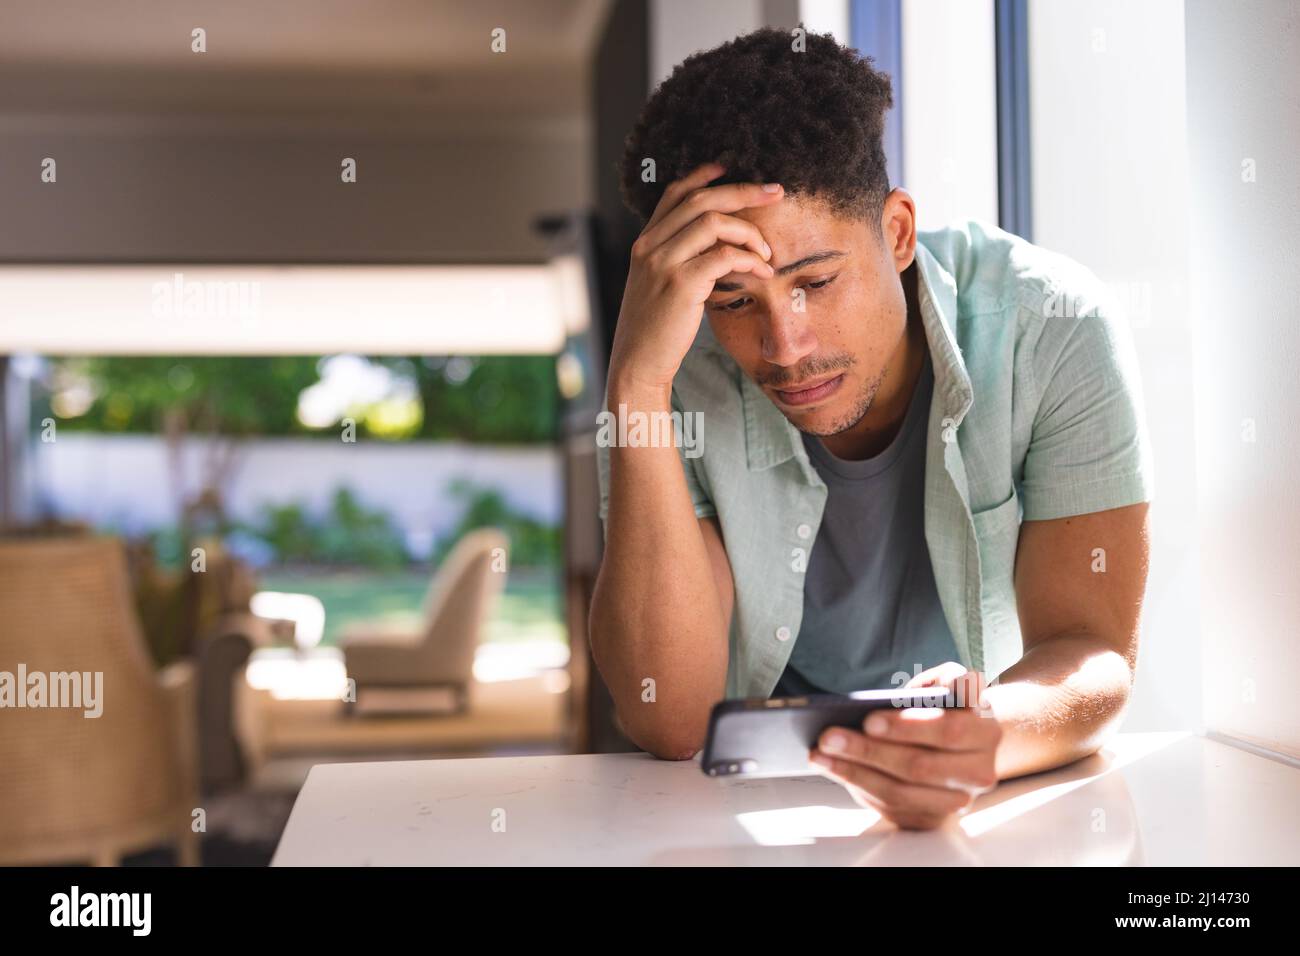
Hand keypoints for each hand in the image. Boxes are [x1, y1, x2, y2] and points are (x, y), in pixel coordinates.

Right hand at [607, 161, 784, 396]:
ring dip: (751, 232)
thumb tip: (716, 242)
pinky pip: (725, 256)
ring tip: (768, 252)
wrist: (637, 363)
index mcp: (645, 242)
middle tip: (776, 193)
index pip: (676, 193)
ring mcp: (663, 263)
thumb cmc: (655, 329)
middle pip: (702, 200)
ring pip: (714, 223)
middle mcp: (650, 246)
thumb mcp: (658, 285)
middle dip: (745, 191)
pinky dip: (751, 260)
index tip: (733, 168)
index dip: (706, 175)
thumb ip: (677, 258)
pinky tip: (763, 272)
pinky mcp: (681, 284)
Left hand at [808, 664, 1002, 829]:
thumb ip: (942, 679)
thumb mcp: (947, 683)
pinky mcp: (933, 817)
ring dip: (854, 772)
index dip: (908, 727)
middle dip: (869, 751)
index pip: (949, 731)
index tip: (868, 719)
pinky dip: (858, 787)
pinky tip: (833, 768)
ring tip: (821, 753)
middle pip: (919, 766)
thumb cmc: (946, 707)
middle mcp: (979, 771)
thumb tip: (919, 692)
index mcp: (986, 732)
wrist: (965, 743)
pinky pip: (892, 809)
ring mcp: (957, 800)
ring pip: (902, 793)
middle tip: (829, 736)